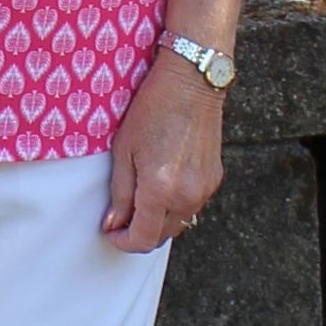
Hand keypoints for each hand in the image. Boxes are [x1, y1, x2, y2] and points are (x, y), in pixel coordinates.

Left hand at [103, 50, 224, 252]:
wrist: (191, 84)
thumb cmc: (152, 110)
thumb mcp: (123, 151)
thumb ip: (120, 193)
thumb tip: (114, 224)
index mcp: (161, 191)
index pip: (143, 239)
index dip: (123, 242)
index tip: (111, 232)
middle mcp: (187, 197)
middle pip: (161, 236)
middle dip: (139, 232)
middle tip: (121, 216)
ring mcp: (205, 190)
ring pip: (179, 224)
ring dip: (158, 220)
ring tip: (141, 198)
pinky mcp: (214, 180)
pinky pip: (192, 206)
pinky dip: (175, 206)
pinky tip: (163, 184)